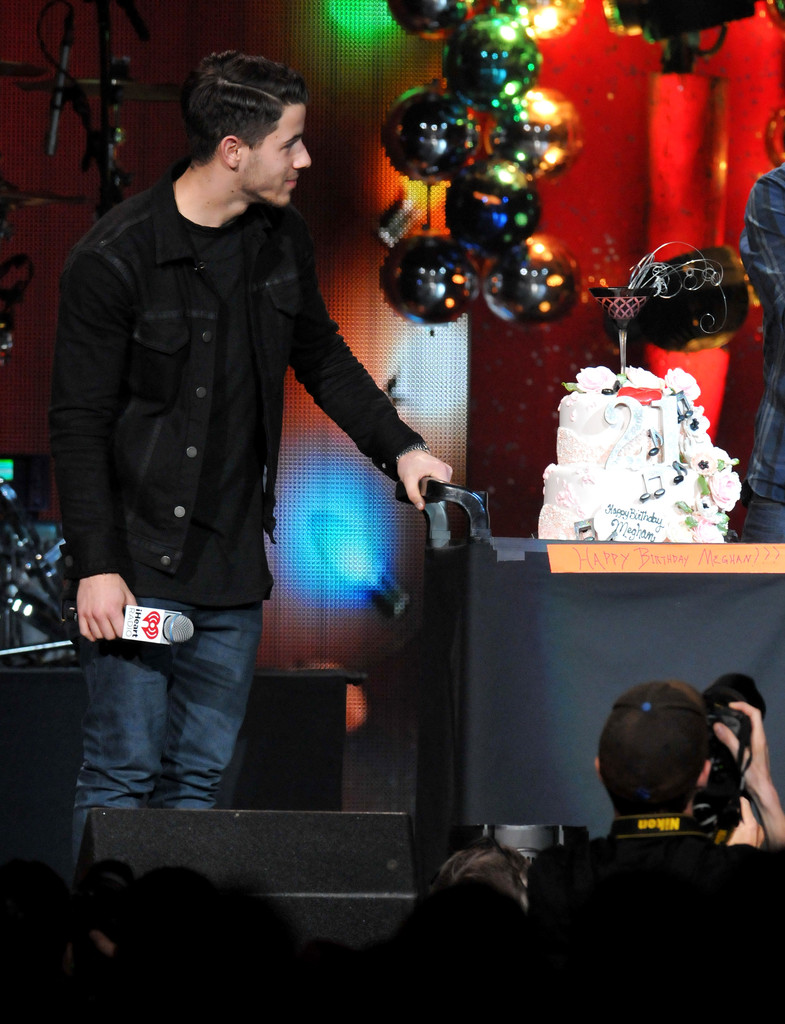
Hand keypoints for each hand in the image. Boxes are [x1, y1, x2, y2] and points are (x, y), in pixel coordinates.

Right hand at [76, 573, 136, 641]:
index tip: (125, 630)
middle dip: (115, 634)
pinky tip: (95, 635)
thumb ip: (132, 608)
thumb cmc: (114, 583)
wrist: (96, 573)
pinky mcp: (81, 613)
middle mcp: (100, 615)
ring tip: (107, 629)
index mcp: (113, 611)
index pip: (120, 632)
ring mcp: (89, 615)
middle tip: (116, 628)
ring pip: (97, 635)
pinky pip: (84, 631)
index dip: (124, 633)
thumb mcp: (128, 595)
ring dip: (104, 634)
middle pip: (109, 635)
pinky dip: (90, 635)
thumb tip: (135, 619)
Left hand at [397, 450, 452, 510]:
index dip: (433, 494)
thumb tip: (421, 506)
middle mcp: (446, 469)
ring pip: (442, 486)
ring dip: (433, 487)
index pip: (443, 490)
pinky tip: (427, 479)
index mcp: (441, 469)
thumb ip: (414, 495)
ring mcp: (446, 469)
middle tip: (421, 483)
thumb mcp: (409, 481)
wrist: (407, 454)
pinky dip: (434, 483)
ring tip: (423, 480)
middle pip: (443, 489)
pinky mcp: (443, 470)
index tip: (424, 489)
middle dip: (432, 491)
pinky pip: (441, 482)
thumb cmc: (408, 463)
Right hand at [714, 700, 784, 849]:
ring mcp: (757, 745)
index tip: (730, 707)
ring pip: (749, 727)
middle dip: (739, 711)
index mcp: (759, 738)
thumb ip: (730, 741)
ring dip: (737, 721)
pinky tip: (727, 736)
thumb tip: (718, 725)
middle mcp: (759, 739)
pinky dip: (736, 731)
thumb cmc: (754, 776)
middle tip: (724, 712)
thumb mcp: (741, 757)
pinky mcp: (753, 751)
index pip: (755, 714)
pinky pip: (745, 735)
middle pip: (752, 718)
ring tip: (723, 721)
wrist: (762, 791)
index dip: (743, 706)